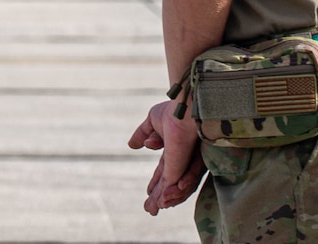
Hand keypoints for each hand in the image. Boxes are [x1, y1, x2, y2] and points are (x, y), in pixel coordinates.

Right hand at [129, 98, 203, 213]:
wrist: (183, 106)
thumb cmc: (174, 109)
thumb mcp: (154, 120)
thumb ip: (143, 133)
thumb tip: (132, 146)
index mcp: (175, 150)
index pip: (164, 172)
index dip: (157, 183)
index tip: (148, 193)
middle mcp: (183, 160)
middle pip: (171, 185)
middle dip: (160, 198)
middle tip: (149, 210)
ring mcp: (185, 165)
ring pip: (178, 189)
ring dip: (163, 199)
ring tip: (152, 209)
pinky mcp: (185, 169)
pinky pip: (179, 187)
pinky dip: (171, 195)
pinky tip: (161, 202)